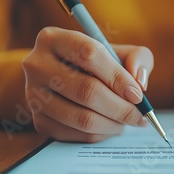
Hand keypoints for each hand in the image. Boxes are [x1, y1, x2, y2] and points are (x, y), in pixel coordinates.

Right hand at [23, 27, 153, 142]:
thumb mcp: (117, 51)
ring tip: (128, 121)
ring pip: (82, 118)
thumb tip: (139, 82)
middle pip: (86, 91)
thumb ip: (137, 57)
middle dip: (120, 107)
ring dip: (113, 124)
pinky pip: (77, 134)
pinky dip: (101, 134)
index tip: (137, 94)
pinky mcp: (39, 121)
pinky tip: (111, 126)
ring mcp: (33, 96)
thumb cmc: (95, 64)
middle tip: (139, 115)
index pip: (89, 55)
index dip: (118, 77)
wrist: (58, 80)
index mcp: (54, 39)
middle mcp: (37, 65)